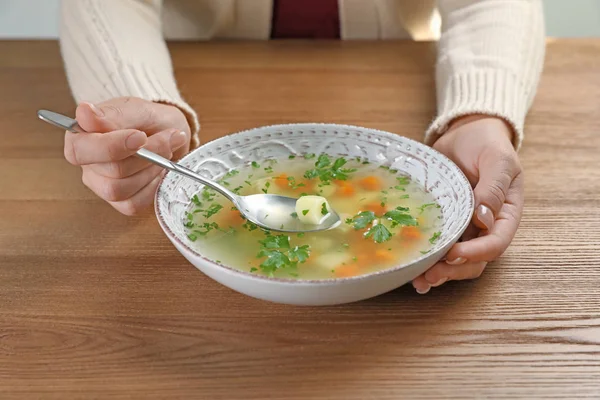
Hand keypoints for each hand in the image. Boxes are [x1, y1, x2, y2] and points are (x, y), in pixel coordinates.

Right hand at [64, 97, 190, 214]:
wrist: (170, 133)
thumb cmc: (147, 120)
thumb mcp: (136, 109)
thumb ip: (112, 114)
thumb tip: (84, 112)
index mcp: (81, 136)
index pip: (80, 150)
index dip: (111, 146)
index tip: (140, 136)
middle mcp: (87, 164)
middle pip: (110, 171)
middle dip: (147, 154)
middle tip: (168, 137)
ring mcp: (101, 185)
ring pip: (121, 189)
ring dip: (152, 169)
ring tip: (166, 151)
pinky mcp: (120, 202)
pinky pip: (133, 203)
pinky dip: (153, 186)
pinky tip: (159, 170)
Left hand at [412, 115, 523, 293]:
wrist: (466, 132)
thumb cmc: (488, 144)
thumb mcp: (498, 160)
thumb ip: (494, 188)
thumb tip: (484, 218)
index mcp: (505, 215)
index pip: (496, 243)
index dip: (476, 253)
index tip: (454, 253)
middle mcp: (484, 227)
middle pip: (474, 261)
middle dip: (453, 270)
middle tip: (429, 274)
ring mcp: (462, 227)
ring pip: (454, 261)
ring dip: (438, 273)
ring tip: (418, 280)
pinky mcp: (441, 223)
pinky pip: (436, 248)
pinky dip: (426, 262)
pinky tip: (411, 273)